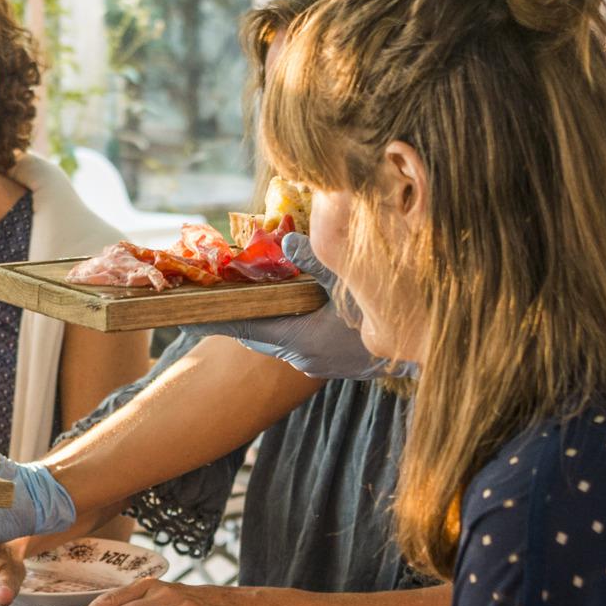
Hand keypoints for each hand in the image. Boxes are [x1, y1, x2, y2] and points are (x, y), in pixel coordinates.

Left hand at [180, 233, 405, 381]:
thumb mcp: (355, 279)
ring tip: (239, 293)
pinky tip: (283, 303)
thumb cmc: (391, 311)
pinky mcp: (327, 362)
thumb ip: (319, 260)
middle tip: (208, 292)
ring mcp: (315, 363)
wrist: (426, 348)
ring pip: (272, 338)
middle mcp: (301, 356)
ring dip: (258, 317)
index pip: (243, 327)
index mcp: (301, 338)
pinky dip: (280, 323)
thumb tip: (286, 242)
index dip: (209, 318)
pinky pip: (291, 341)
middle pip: (254, 333)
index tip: (178, 312)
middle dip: (233, 312)